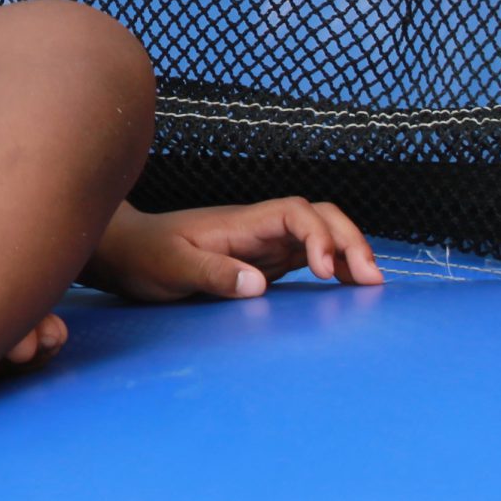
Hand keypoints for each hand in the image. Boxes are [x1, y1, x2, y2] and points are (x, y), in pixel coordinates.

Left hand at [88, 198, 383, 302]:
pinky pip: (309, 257)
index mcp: (241, 223)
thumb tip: (257, 283)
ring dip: (348, 252)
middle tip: (369, 279)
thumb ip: (212, 273)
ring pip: (320, 235)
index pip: (295, 213)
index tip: (324, 270)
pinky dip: (334, 267)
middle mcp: (259, 229)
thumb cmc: (145, 256)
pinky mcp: (264, 262)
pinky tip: (350, 287)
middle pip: (319, 216)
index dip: (317, 235)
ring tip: (372, 284)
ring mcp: (264, 244)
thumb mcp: (171, 268)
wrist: (128, 252)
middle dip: (348, 239)